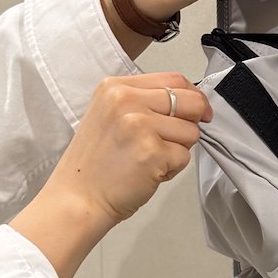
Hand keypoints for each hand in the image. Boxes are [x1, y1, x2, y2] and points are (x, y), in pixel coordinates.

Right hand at [9, 73, 211, 277]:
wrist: (78, 198)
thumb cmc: (96, 164)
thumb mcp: (111, 116)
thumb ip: (144, 103)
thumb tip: (189, 103)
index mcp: (116, 87)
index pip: (173, 79)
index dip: (194, 96)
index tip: (198, 112)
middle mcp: (126, 100)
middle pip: (191, 101)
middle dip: (194, 122)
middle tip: (176, 140)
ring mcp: (139, 125)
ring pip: (191, 131)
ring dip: (178, 150)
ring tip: (150, 159)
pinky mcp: (152, 151)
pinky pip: (184, 156)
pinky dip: (173, 169)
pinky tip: (149, 173)